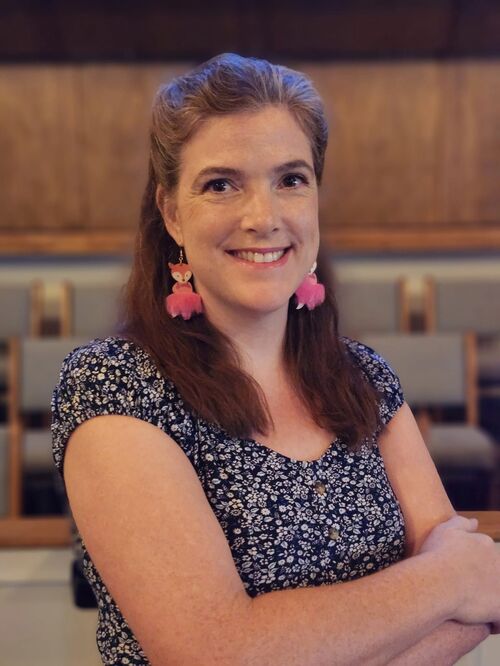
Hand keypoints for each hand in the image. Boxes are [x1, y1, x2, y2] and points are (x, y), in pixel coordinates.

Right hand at [417, 515, 499, 629]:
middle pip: (494, 574)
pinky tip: (480, 621)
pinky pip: (499, 619)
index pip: (487, 556)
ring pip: (496, 594)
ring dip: (488, 599)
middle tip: (466, 590)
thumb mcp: (445, 530)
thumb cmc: (437, 555)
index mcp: (485, 544)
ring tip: (473, 608)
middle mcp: (497, 562)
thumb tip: (475, 521)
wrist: (438, 581)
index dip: (475, 567)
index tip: (463, 574)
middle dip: (484, 583)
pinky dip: (494, 622)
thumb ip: (461, 523)